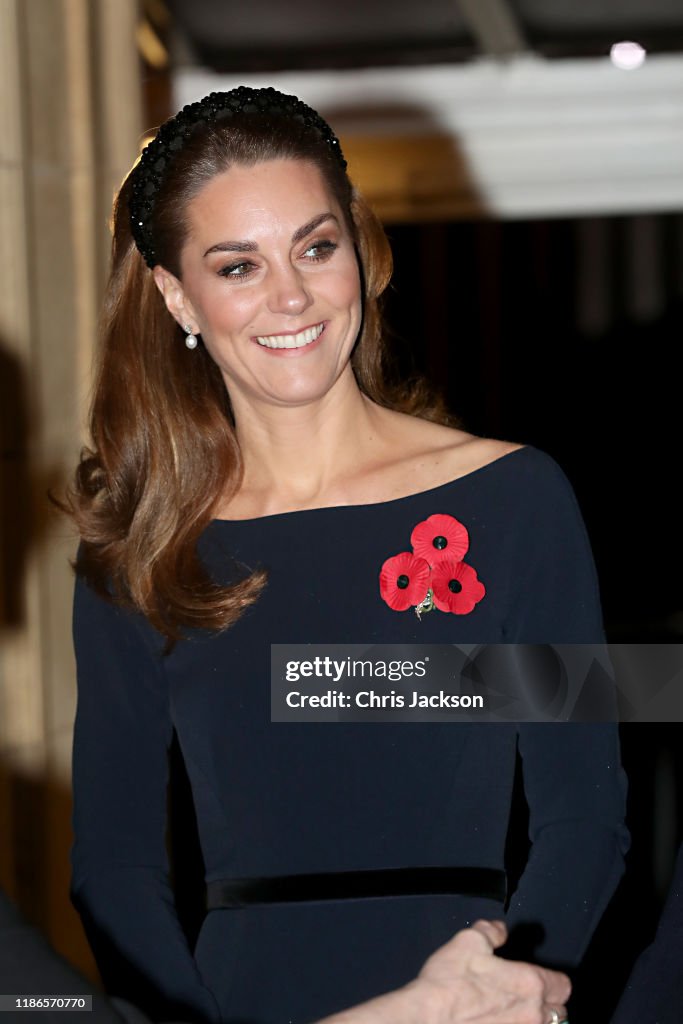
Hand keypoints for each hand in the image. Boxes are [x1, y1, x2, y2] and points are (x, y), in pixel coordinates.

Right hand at [411, 919, 570, 1023]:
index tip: (543, 977)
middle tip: (528, 995)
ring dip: (534, 1020)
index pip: (563, 985)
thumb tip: (499, 929)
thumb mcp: (469, 941)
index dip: (554, 978)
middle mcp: (531, 1015)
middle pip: (559, 1012)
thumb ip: (491, 931)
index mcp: (529, 983)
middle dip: (548, 1003)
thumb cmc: (449, 983)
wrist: (428, 1018)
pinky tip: (498, 1021)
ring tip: (513, 1011)